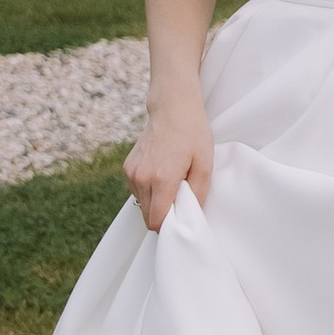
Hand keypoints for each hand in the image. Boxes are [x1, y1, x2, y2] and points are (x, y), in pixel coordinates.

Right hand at [125, 89, 212, 231]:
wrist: (172, 108)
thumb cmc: (192, 133)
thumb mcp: (205, 164)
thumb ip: (198, 194)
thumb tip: (192, 215)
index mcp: (161, 179)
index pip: (156, 221)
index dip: (169, 226)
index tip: (181, 218)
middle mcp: (141, 178)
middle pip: (147, 216)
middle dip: (163, 215)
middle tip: (180, 199)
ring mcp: (131, 172)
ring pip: (142, 204)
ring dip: (155, 202)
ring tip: (171, 182)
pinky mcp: (127, 168)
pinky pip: (137, 191)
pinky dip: (148, 190)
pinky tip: (161, 174)